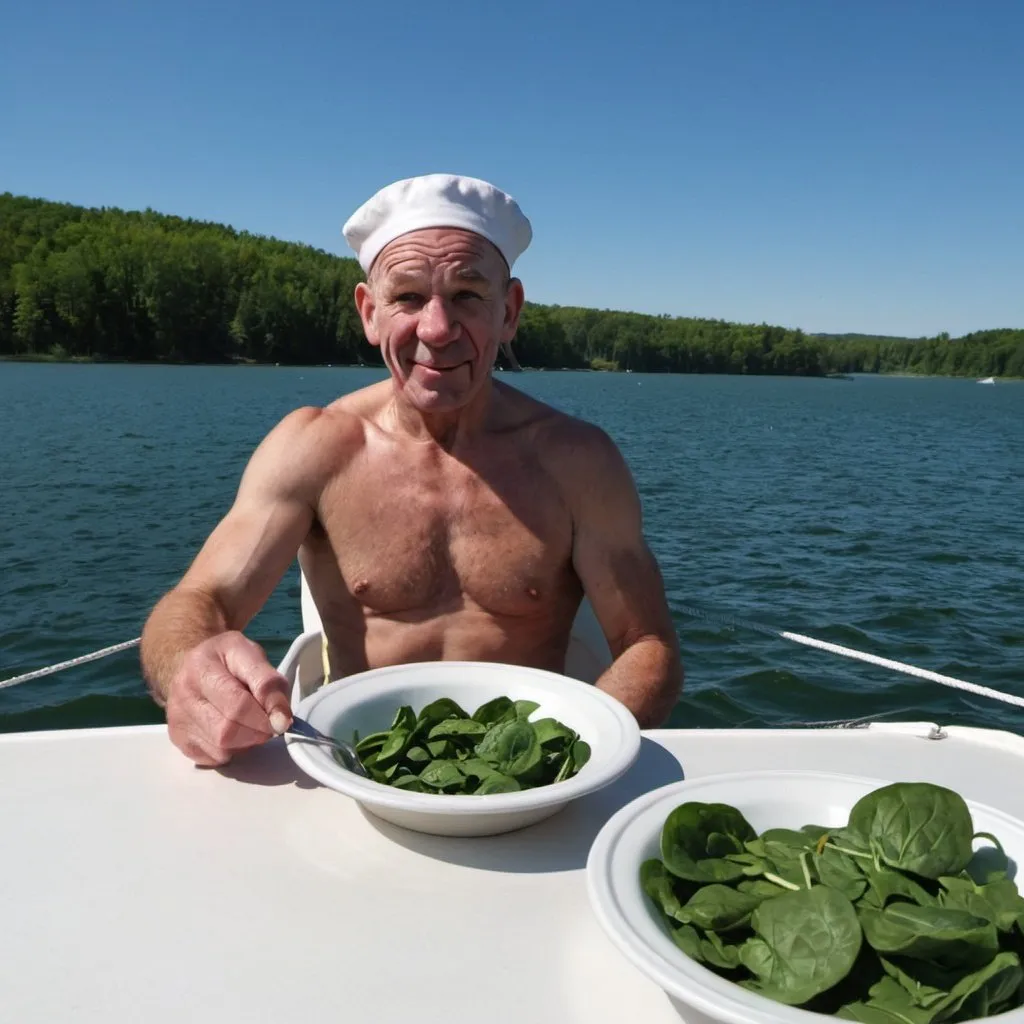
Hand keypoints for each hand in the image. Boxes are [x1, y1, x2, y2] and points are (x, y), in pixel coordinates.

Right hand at [165, 632, 292, 765]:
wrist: (193, 666)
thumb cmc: (227, 660)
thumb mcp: (253, 656)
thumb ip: (270, 684)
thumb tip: (281, 721)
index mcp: (201, 665)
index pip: (237, 704)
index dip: (265, 716)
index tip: (282, 721)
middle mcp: (182, 693)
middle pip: (227, 731)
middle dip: (257, 732)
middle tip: (267, 723)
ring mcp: (177, 718)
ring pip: (220, 748)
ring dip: (245, 743)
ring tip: (250, 725)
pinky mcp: (178, 738)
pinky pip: (213, 758)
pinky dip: (231, 751)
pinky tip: (233, 733)